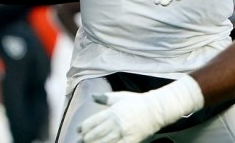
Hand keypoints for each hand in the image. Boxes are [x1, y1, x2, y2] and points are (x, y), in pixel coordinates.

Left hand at [78, 76, 202, 142]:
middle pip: (95, 134)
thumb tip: (92, 96)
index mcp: (112, 111)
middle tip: (80, 141)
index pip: (92, 121)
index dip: (83, 127)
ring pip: (103, 142)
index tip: (79, 131)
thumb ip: (105, 98)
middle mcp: (115, 122)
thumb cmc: (137, 102)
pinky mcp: (131, 140)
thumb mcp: (120, 96)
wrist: (155, 109)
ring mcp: (123, 132)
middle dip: (86, 138)